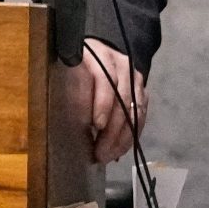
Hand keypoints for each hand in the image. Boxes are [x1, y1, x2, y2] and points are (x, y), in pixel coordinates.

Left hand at [73, 39, 147, 163]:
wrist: (97, 52)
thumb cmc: (74, 66)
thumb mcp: (67, 72)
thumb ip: (73, 92)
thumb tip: (80, 123)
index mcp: (98, 55)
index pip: (104, 79)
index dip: (102, 103)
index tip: (96, 126)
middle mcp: (120, 64)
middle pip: (122, 98)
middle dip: (112, 130)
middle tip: (101, 152)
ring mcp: (134, 76)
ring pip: (134, 110)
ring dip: (123, 137)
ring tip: (110, 155)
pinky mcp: (142, 89)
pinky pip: (141, 115)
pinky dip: (131, 134)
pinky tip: (120, 149)